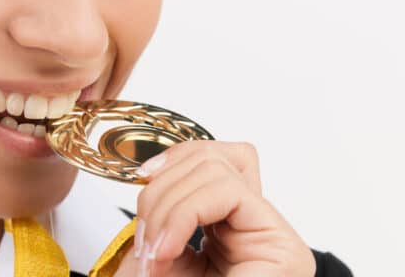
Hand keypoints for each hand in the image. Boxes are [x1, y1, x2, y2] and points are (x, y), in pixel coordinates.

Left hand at [113, 141, 315, 276]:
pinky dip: (183, 214)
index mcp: (228, 225)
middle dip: (160, 189)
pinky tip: (166, 249)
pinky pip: (228, 192)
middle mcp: (255, 225)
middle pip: (210, 157)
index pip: (210, 159)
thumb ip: (160, 217)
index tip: (137, 184)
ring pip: (216, 168)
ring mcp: (271, 233)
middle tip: (144, 241)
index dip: (170, 161)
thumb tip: (148, 173)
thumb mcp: (160, 260)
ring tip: (156, 251)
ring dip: (168, 204)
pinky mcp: (281, 245)